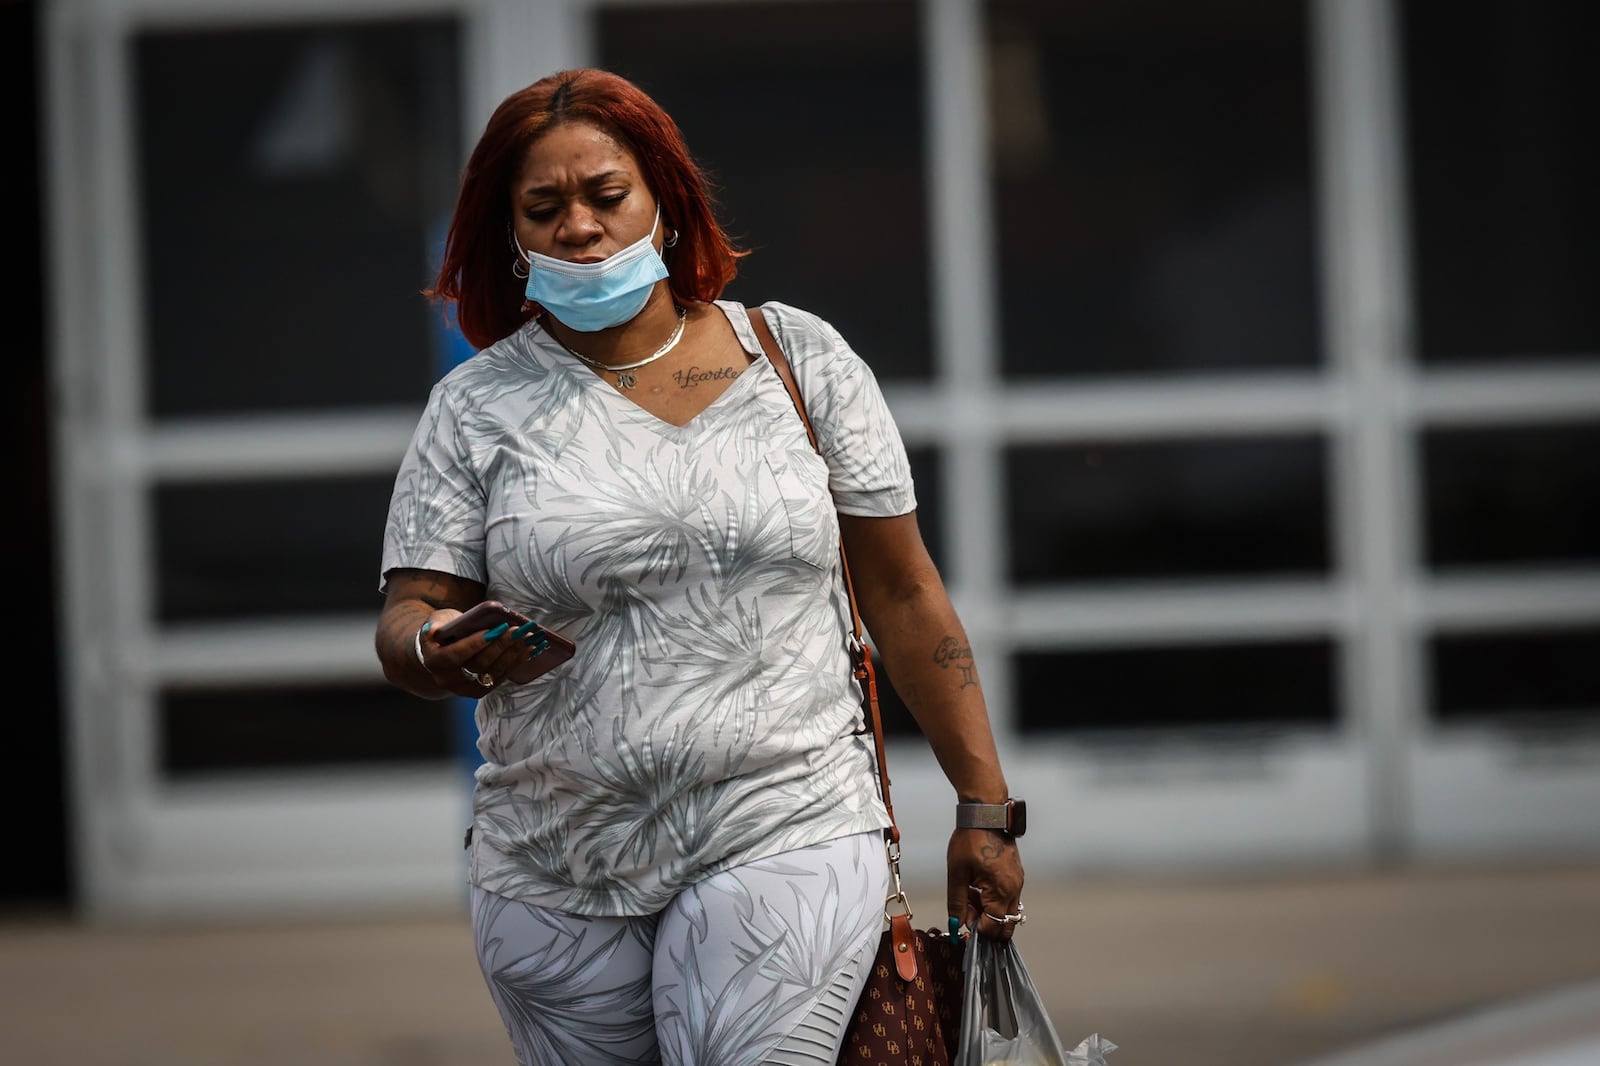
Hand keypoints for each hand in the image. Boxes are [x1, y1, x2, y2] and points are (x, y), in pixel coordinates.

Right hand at [414, 614, 537, 696]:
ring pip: (493, 672)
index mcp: (434, 661)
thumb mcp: (437, 622)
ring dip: (514, 654)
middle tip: (520, 630)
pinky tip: (530, 648)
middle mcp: (447, 679)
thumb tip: (447, 626)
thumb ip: (440, 623)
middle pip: (479, 664)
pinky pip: (500, 677)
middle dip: (502, 645)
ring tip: (530, 637)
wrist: (439, 656)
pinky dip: (516, 661)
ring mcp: (464, 688)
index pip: (456, 654)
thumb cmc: (441, 634)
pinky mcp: (479, 691)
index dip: (478, 643)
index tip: (499, 628)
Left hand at [946, 828, 1024, 940]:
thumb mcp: (957, 873)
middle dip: (987, 925)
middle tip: (969, 911)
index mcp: (1001, 891)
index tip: (963, 918)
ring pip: (1007, 912)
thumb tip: (957, 924)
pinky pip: (1008, 898)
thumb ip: (957, 902)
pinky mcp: (1016, 876)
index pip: (994, 927)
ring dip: (989, 911)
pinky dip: (994, 900)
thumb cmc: (971, 839)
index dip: (977, 928)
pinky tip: (978, 886)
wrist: (985, 815)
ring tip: (970, 893)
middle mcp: (1014, 889)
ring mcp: (1017, 883)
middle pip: (1006, 926)